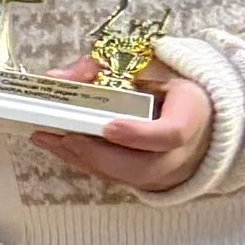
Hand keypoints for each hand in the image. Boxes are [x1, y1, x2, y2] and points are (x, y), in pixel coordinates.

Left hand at [31, 62, 214, 191]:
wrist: (196, 113)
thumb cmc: (168, 84)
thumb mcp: (146, 64)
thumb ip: (104, 67)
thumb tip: (58, 78)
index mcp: (192, 114)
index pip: (172, 133)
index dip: (139, 134)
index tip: (109, 127)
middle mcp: (182, 151)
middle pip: (144, 167)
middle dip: (101, 155)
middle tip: (68, 138)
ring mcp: (165, 171)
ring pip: (126, 178)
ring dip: (84, 160)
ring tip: (48, 139)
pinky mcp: (147, 180)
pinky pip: (116, 179)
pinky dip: (84, 163)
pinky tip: (56, 146)